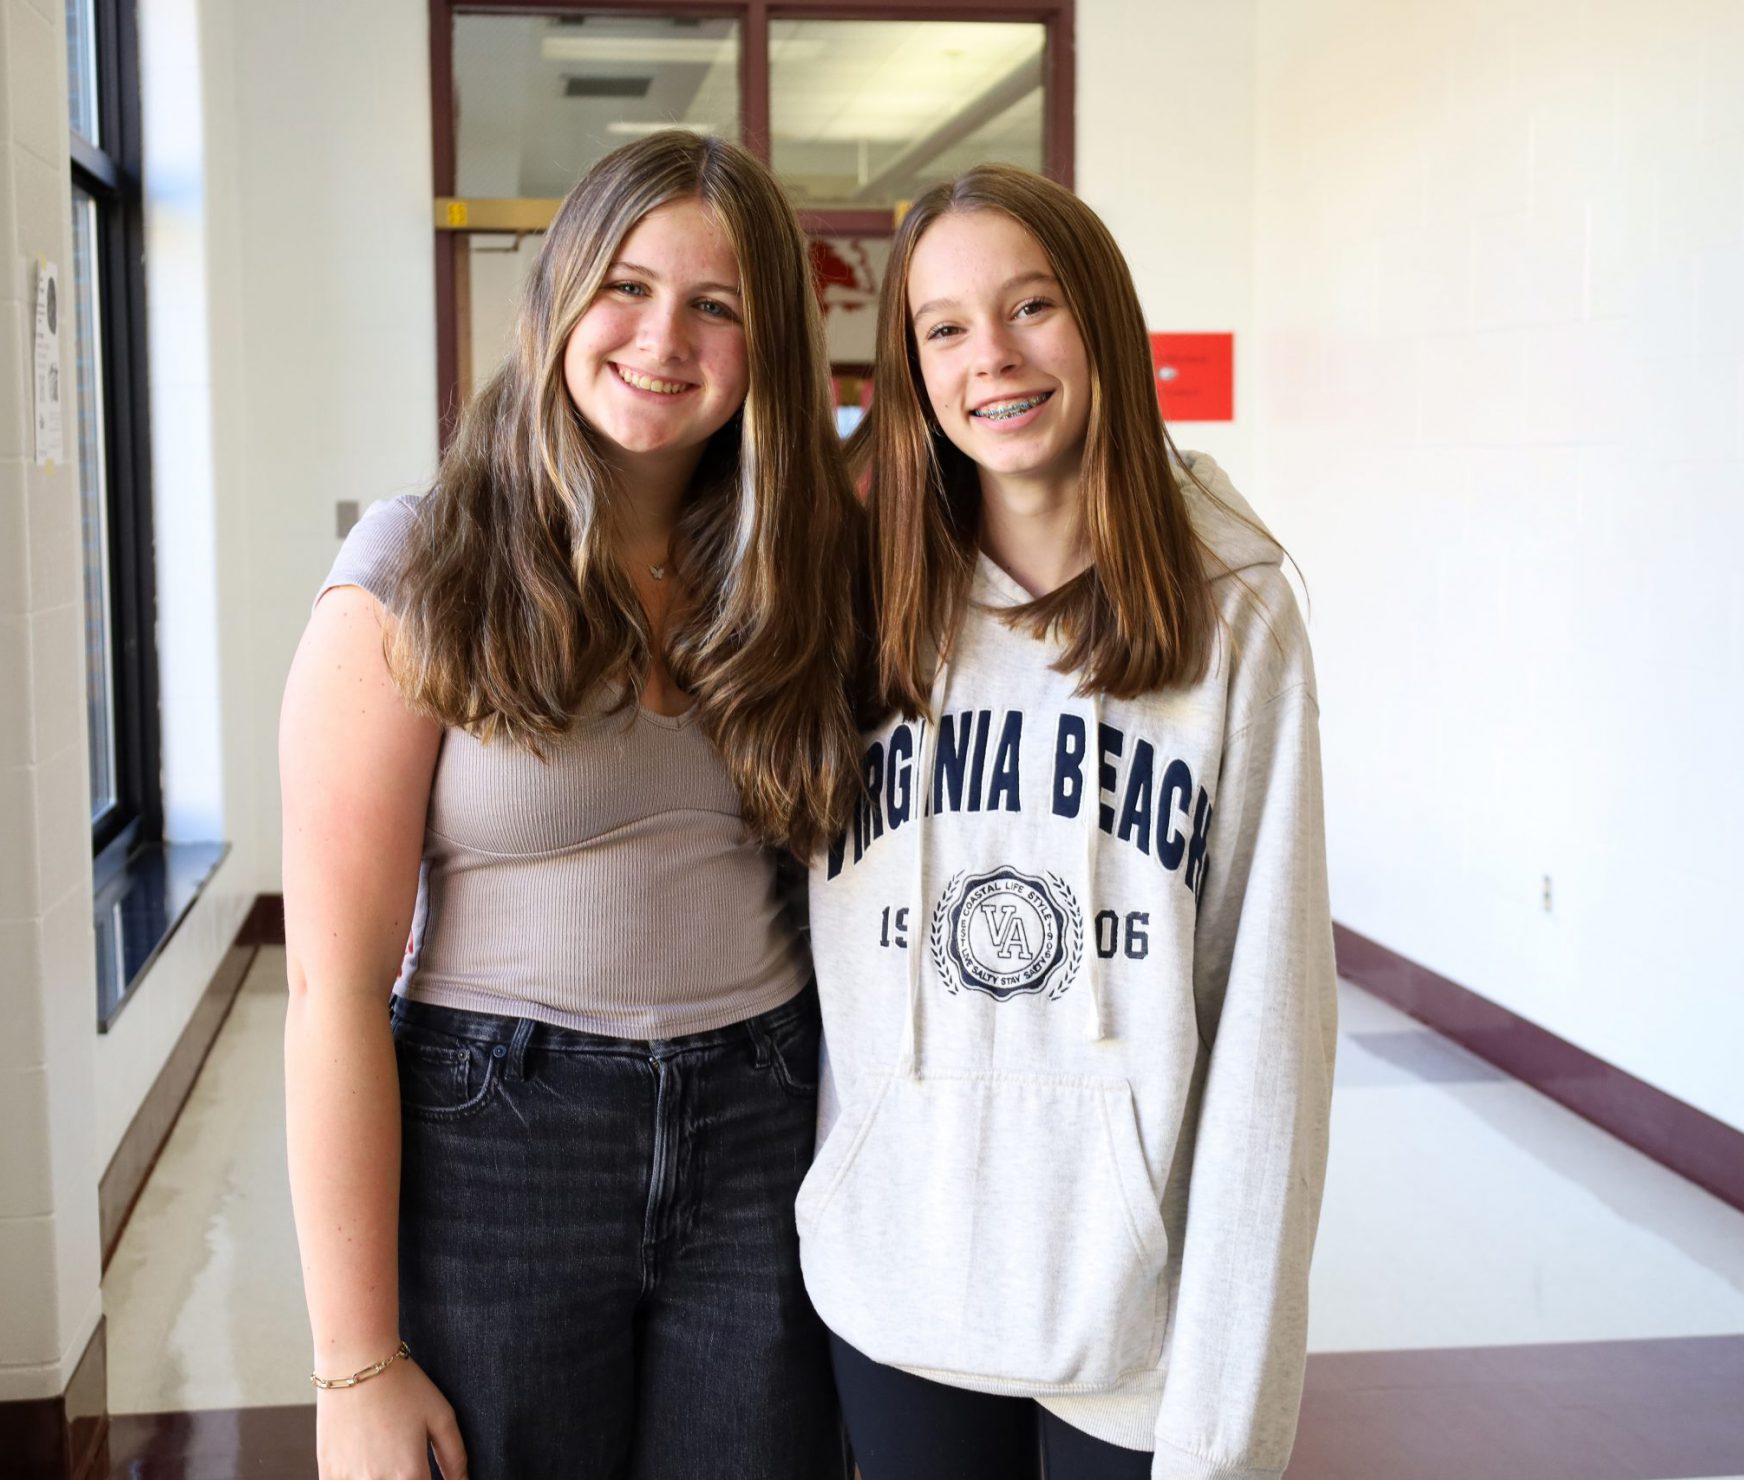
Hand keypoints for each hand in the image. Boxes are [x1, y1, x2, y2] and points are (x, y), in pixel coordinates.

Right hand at [315, 1356, 467, 1479]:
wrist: (356, 1362)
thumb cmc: (402, 1385)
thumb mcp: (441, 1416)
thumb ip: (455, 1457)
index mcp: (409, 1473)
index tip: (424, 1471)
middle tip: (405, 1458)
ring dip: (382, 1478)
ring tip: (388, 1455)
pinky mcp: (328, 1473)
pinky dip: (357, 1478)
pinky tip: (366, 1462)